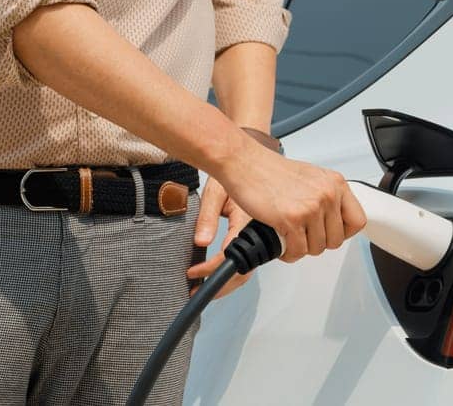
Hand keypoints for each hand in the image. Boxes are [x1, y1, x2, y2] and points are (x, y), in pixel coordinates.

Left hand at [186, 177, 252, 297]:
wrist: (245, 160)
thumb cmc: (231, 172)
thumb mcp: (214, 192)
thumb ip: (207, 217)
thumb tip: (201, 242)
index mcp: (248, 220)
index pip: (230, 255)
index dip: (211, 269)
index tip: (192, 273)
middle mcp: (257, 231)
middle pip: (243, 270)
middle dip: (220, 286)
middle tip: (197, 292)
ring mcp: (259, 235)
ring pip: (247, 268)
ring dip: (227, 281)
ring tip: (204, 287)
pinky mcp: (257, 235)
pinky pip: (248, 258)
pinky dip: (233, 270)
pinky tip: (218, 274)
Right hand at [212, 135, 366, 264]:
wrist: (245, 163)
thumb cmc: (271, 170)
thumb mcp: (311, 177)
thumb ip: (326, 197)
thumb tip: (333, 221)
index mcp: (335, 183)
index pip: (357, 221)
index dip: (343, 232)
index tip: (329, 232)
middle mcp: (327, 194)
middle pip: (336, 240)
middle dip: (317, 243)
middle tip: (303, 236)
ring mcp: (311, 207)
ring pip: (317, 248)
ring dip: (301, 248)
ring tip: (289, 237)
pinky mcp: (292, 219)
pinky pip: (298, 251)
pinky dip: (288, 253)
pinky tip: (281, 242)